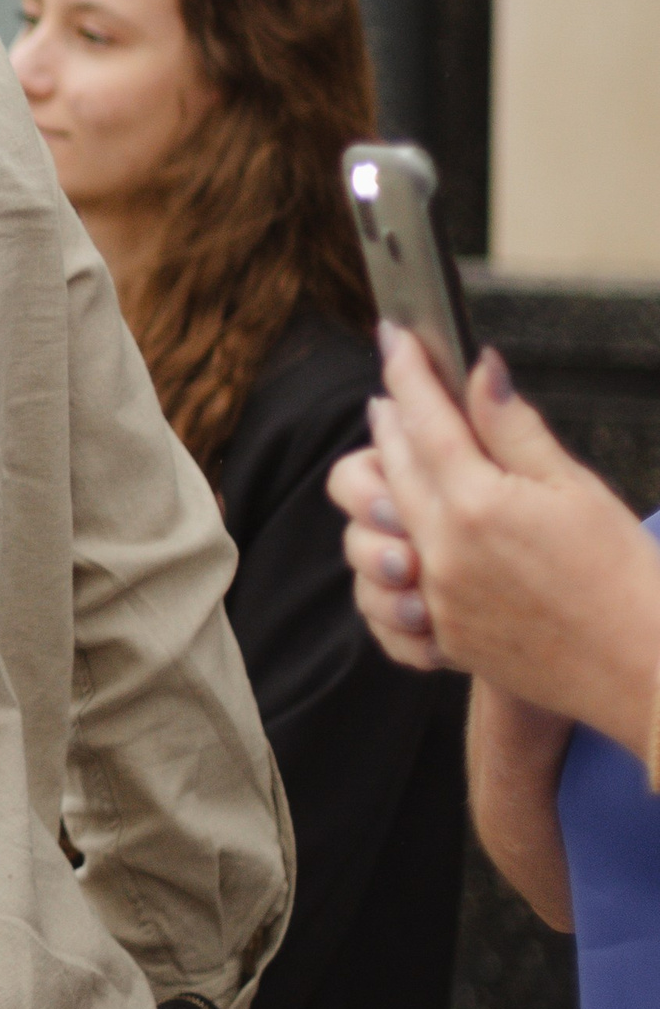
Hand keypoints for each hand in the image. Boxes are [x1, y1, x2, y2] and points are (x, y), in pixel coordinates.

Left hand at [328, 326, 659, 749]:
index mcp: (477, 504)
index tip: (394, 336)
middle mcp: (442, 551)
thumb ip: (513, 428)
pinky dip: (391, 549)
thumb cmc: (624, 578)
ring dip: (381, 484)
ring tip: (399, 458)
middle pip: (390, 466)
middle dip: (390, 421)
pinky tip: (408, 529)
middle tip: (394, 392)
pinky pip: (387, 586)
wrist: (643, 672)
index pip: (423, 418)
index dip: (406, 370)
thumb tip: (479, 369)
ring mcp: (436, 598)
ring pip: (375, 524)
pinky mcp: (440, 635)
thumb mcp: (575, 488)